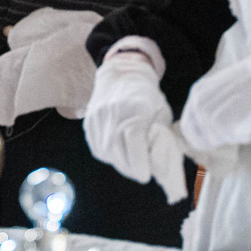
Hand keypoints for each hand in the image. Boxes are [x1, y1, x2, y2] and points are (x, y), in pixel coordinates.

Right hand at [83, 53, 187, 204]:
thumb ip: (162, 140)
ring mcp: (97, 120)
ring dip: (121, 163)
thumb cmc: (148, 97)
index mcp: (135, 111)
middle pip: (119, 155)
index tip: (147, 175)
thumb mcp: (162, 114)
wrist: (121, 75)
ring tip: (132, 162)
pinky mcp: (89, 125)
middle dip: (132, 169)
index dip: (141, 165)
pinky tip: (120, 151)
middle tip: (142, 171)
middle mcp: (112, 115)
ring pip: (107, 155)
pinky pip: (99, 149)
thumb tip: (162, 170)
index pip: (134, 146)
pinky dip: (110, 155)